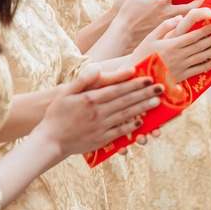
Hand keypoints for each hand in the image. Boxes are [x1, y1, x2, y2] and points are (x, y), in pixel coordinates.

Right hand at [41, 67, 163, 156]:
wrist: (50, 141)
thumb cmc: (56, 115)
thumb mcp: (65, 93)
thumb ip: (83, 80)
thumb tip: (98, 68)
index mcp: (90, 99)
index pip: (117, 89)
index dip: (134, 84)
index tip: (148, 78)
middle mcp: (98, 112)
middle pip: (126, 101)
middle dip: (145, 93)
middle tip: (160, 88)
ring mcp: (101, 127)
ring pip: (126, 115)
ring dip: (143, 107)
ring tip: (157, 101)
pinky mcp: (101, 139)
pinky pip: (120, 132)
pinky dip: (132, 127)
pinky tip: (142, 121)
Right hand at [110, 0, 200, 47]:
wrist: (123, 31)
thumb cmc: (126, 10)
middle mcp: (165, 10)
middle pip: (188, 3)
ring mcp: (166, 21)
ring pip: (186, 15)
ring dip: (196, 9)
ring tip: (201, 3)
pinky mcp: (165, 29)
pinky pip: (181, 23)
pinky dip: (189, 20)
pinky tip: (194, 17)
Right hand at [136, 8, 210, 80]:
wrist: (138, 76)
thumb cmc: (142, 55)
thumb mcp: (150, 38)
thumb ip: (164, 27)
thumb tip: (178, 18)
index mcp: (172, 44)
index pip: (193, 36)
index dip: (206, 31)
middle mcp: (179, 55)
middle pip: (200, 46)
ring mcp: (181, 66)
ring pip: (201, 57)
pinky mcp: (181, 76)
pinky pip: (197, 70)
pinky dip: (207, 66)